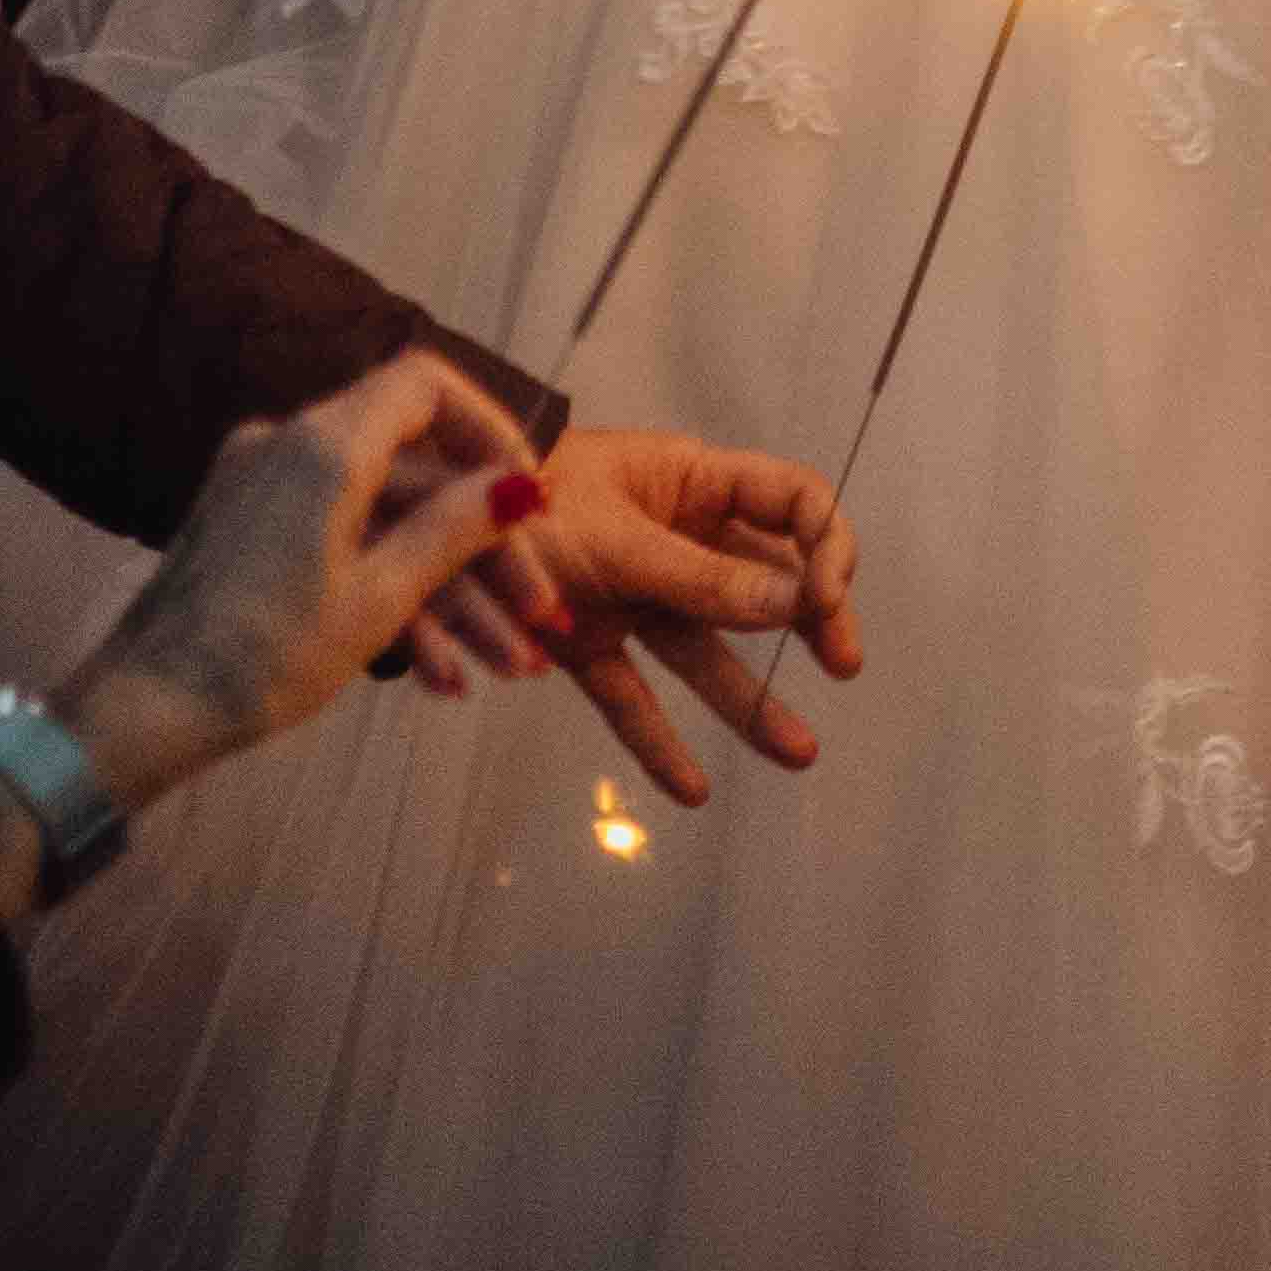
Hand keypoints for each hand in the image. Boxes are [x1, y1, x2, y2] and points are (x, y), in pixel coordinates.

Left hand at [50, 356, 560, 825]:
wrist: (141, 714)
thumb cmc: (263, 657)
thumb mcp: (377, 599)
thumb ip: (453, 530)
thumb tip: (518, 482)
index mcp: (324, 443)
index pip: (426, 384)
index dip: (489, 427)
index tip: (531, 490)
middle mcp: (292, 445)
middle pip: (414, 471)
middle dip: (484, 549)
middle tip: (540, 616)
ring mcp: (266, 488)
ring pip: (383, 522)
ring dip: (448, 593)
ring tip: (506, 668)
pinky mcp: (249, 531)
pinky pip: (338, 544)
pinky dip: (389, 596)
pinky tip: (438, 677)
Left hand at [411, 423, 861, 807]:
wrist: (427, 517)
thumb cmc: (524, 495)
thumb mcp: (616, 534)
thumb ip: (702, 576)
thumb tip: (798, 602)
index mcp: (691, 480)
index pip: (789, 501)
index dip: (823, 543)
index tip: (827, 598)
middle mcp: (674, 535)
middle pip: (762, 580)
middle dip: (810, 619)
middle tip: (843, 663)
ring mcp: (633, 593)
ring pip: (707, 650)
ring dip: (752, 699)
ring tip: (801, 755)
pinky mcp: (588, 643)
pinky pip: (635, 696)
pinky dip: (659, 742)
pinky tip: (692, 790)